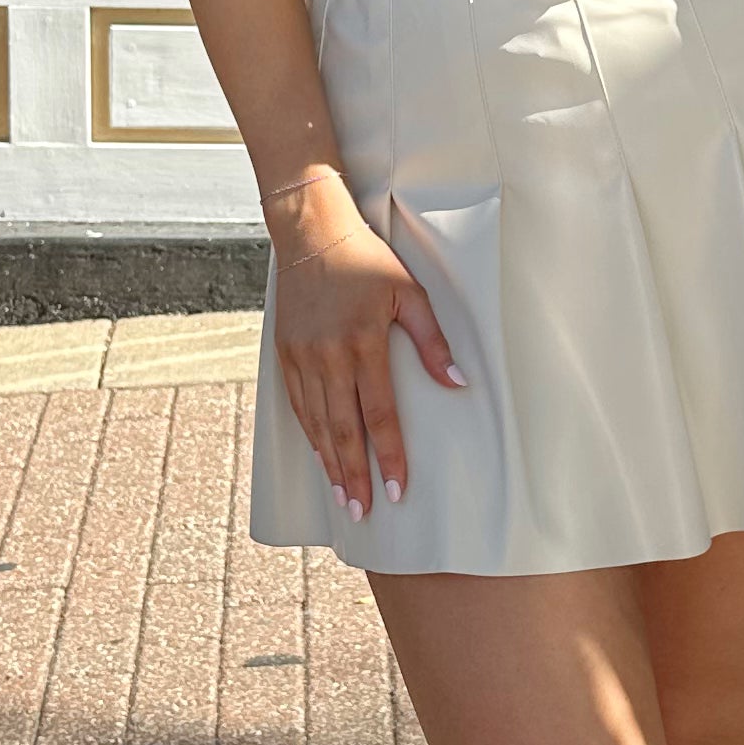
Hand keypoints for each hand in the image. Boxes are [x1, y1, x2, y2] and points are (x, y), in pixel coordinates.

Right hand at [266, 172, 461, 519]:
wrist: (311, 233)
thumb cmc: (367, 260)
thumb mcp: (408, 292)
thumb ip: (432, 340)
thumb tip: (458, 381)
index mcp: (362, 343)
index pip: (378, 414)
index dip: (388, 455)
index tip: (396, 489)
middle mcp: (328, 356)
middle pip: (342, 429)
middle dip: (353, 475)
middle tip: (361, 511)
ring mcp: (302, 357)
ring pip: (316, 424)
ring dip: (329, 463)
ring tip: (342, 497)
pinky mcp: (285, 354)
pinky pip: (297, 405)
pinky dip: (310, 436)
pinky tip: (320, 457)